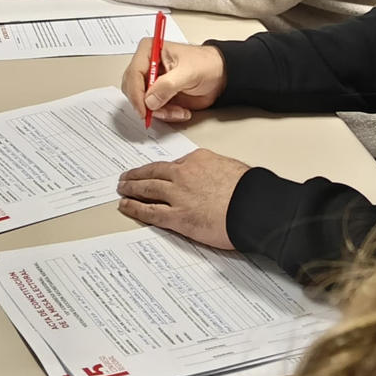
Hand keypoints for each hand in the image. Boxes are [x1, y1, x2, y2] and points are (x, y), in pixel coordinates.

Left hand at [117, 149, 250, 249]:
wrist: (254, 205)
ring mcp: (178, 194)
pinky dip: (135, 208)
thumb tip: (215, 178)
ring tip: (122, 189)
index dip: (161, 170)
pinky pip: (150, 211)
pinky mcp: (177, 216)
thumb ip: (216, 171)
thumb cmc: (250, 190)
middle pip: (154, 172)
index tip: (155, 173)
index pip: (174, 164)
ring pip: (147, 188)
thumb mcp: (232, 168)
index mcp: (198, 160)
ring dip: (131, 188)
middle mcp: (183, 174)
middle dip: (138, 174)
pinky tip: (125, 206)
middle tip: (126, 177)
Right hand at [120, 37, 225, 123]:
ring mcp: (151, 81)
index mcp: (149, 50)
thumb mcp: (188, 72)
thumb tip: (150, 100)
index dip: (136, 93)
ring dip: (161, 112)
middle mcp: (147, 65)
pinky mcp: (158, 95)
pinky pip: (153, 110)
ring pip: (143, 103)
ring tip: (179, 110)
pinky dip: (166, 114)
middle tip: (164, 111)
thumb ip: (168, 85)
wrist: (220, 75)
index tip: (144, 109)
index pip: (133, 73)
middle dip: (149, 104)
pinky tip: (181, 111)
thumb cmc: (206, 65)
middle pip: (133, 90)